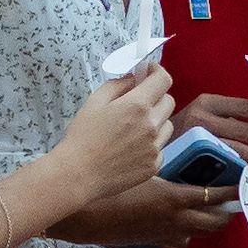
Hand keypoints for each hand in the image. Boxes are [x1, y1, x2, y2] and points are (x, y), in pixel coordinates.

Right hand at [46, 174, 243, 247]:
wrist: (86, 218)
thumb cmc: (111, 188)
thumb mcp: (144, 171)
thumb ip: (168, 166)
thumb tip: (187, 160)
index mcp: (175, 198)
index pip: (216, 197)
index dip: (234, 192)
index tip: (247, 186)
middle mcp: (176, 220)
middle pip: (216, 221)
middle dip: (229, 211)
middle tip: (234, 199)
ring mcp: (167, 234)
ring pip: (201, 232)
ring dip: (211, 222)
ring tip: (213, 208)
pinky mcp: (156, 242)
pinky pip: (182, 239)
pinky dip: (189, 230)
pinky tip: (183, 220)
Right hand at [54, 65, 174, 203]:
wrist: (78, 175)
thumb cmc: (82, 137)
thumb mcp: (94, 102)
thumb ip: (117, 85)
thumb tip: (134, 77)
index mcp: (137, 106)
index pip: (163, 80)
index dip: (157, 72)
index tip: (149, 72)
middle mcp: (152, 125)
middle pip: (169, 101)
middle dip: (156, 96)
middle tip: (138, 101)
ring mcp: (156, 146)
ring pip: (168, 124)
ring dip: (156, 120)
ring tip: (133, 128)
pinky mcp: (155, 164)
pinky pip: (161, 146)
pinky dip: (151, 143)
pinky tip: (131, 148)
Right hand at [174, 93, 247, 175]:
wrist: (149, 146)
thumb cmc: (185, 131)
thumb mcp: (204, 116)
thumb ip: (231, 120)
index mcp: (207, 103)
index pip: (243, 106)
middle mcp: (200, 119)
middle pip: (242, 129)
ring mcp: (195, 141)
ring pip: (235, 150)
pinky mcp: (191, 161)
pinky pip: (222, 166)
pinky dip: (241, 170)